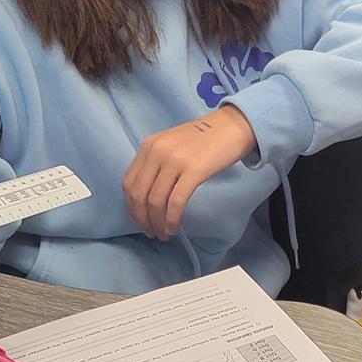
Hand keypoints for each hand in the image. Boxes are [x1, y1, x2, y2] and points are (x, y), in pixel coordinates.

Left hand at [124, 107, 256, 239]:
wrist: (232, 127)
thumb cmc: (204, 138)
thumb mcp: (171, 145)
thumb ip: (156, 163)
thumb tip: (147, 195)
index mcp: (148, 146)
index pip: (129, 183)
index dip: (131, 207)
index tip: (140, 220)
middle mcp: (157, 152)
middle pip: (139, 195)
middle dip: (142, 219)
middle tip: (150, 232)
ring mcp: (175, 161)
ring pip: (155, 201)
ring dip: (157, 223)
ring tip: (163, 234)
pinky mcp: (193, 170)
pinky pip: (176, 202)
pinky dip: (171, 219)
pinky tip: (174, 228)